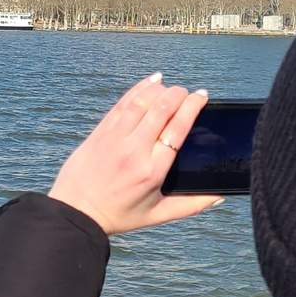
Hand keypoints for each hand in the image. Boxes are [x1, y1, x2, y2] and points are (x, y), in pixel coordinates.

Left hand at [49, 73, 222, 234]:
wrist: (76, 211)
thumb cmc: (119, 214)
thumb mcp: (158, 215)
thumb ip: (192, 205)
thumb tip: (219, 195)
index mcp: (152, 171)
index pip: (177, 129)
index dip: (192, 107)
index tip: (202, 96)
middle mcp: (135, 150)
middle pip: (162, 109)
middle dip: (179, 94)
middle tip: (189, 92)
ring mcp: (115, 138)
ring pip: (142, 102)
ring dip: (160, 89)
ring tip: (171, 88)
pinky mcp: (101, 131)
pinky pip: (123, 103)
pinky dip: (139, 89)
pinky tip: (152, 81)